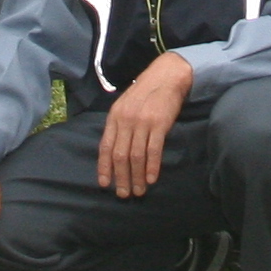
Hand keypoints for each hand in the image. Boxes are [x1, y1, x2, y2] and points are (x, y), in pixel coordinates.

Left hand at [96, 52, 192, 197]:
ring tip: (139, 191)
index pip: (105, 147)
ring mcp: (142, 122)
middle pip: (120, 155)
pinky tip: (152, 179)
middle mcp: (126, 120)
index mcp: (114, 117)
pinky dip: (152, 167)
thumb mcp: (124, 106)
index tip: (105, 184)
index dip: (104, 167)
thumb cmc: (145, 93)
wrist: (166, 76)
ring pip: (136, 156)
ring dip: (137, 177)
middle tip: (124, 194)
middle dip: (121, 178)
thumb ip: (118, 125)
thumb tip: (114, 151)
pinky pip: (153, 150)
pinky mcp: (159, 124)